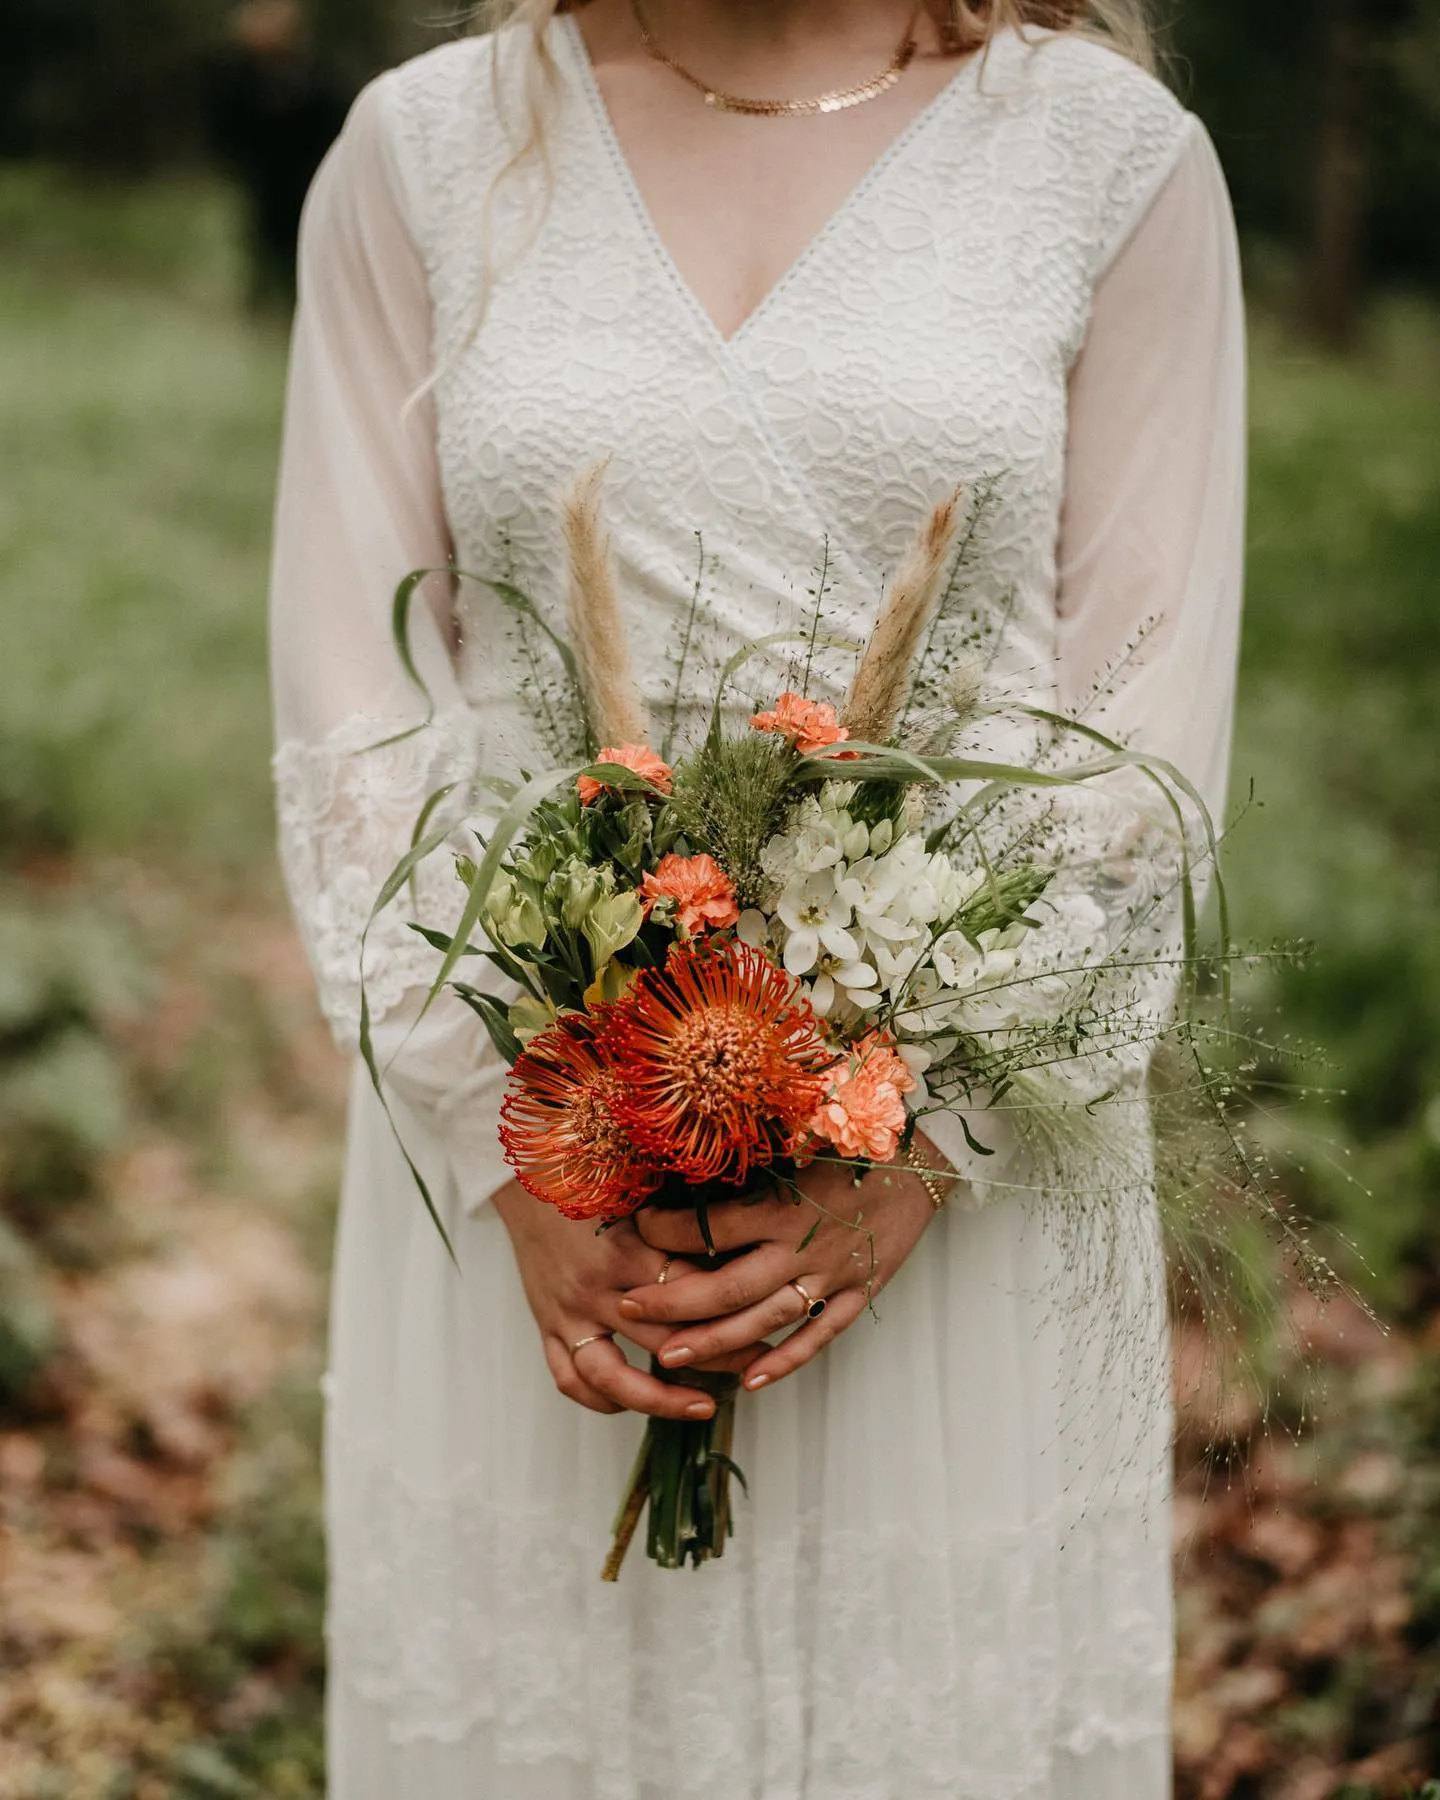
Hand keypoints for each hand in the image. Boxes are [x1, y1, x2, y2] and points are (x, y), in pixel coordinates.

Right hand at [491, 1178, 764, 1419]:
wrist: (523, 1176)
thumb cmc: (589, 1175)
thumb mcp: (638, 1191)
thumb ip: (681, 1221)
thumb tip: (742, 1236)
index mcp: (623, 1251)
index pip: (688, 1293)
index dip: (731, 1311)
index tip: (767, 1321)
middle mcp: (595, 1290)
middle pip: (663, 1339)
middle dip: (716, 1356)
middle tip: (756, 1364)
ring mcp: (566, 1314)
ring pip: (612, 1377)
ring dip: (659, 1400)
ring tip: (702, 1408)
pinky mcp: (546, 1326)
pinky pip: (569, 1378)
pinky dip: (599, 1399)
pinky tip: (631, 1405)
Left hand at [618, 1138, 947, 1391]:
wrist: (928, 1156)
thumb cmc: (860, 1134)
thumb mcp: (805, 1130)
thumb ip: (755, 1146)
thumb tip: (699, 1141)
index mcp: (788, 1202)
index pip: (712, 1226)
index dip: (666, 1231)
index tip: (633, 1226)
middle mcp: (806, 1245)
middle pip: (728, 1287)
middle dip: (672, 1301)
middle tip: (627, 1308)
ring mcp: (833, 1275)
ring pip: (764, 1321)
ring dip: (714, 1342)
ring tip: (668, 1357)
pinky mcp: (858, 1292)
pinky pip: (818, 1335)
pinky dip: (785, 1361)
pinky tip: (749, 1381)